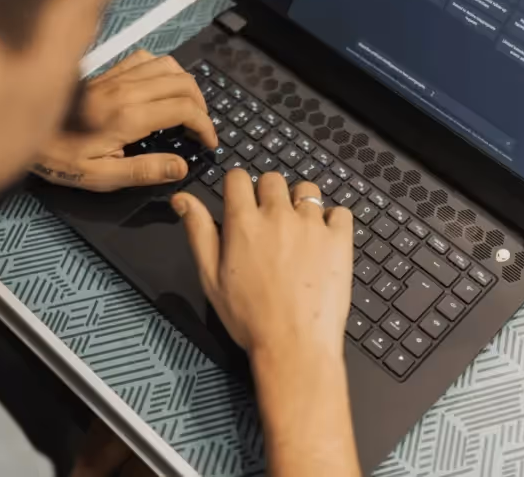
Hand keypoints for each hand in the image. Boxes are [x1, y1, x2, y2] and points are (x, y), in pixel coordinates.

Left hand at [33, 50, 217, 191]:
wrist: (23, 131)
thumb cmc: (61, 159)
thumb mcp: (102, 177)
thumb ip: (145, 171)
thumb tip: (180, 166)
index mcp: (128, 117)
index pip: (184, 109)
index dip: (205, 125)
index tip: (208, 142)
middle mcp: (126, 90)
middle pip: (183, 82)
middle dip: (201, 104)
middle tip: (200, 128)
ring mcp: (117, 77)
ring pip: (168, 65)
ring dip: (186, 84)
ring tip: (187, 107)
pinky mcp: (108, 72)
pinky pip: (145, 57)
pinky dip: (163, 69)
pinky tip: (160, 86)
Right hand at [172, 172, 361, 476]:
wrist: (294, 346)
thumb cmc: (250, 318)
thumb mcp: (211, 278)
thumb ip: (198, 232)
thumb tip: (182, 199)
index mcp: (244, 223)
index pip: (238, 177)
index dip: (238, 188)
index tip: (241, 202)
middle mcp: (278, 216)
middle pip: (273, 179)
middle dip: (268, 194)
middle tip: (269, 223)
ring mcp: (312, 225)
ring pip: (307, 190)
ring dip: (300, 204)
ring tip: (297, 231)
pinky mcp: (339, 240)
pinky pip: (340, 211)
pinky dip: (333, 220)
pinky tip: (323, 241)